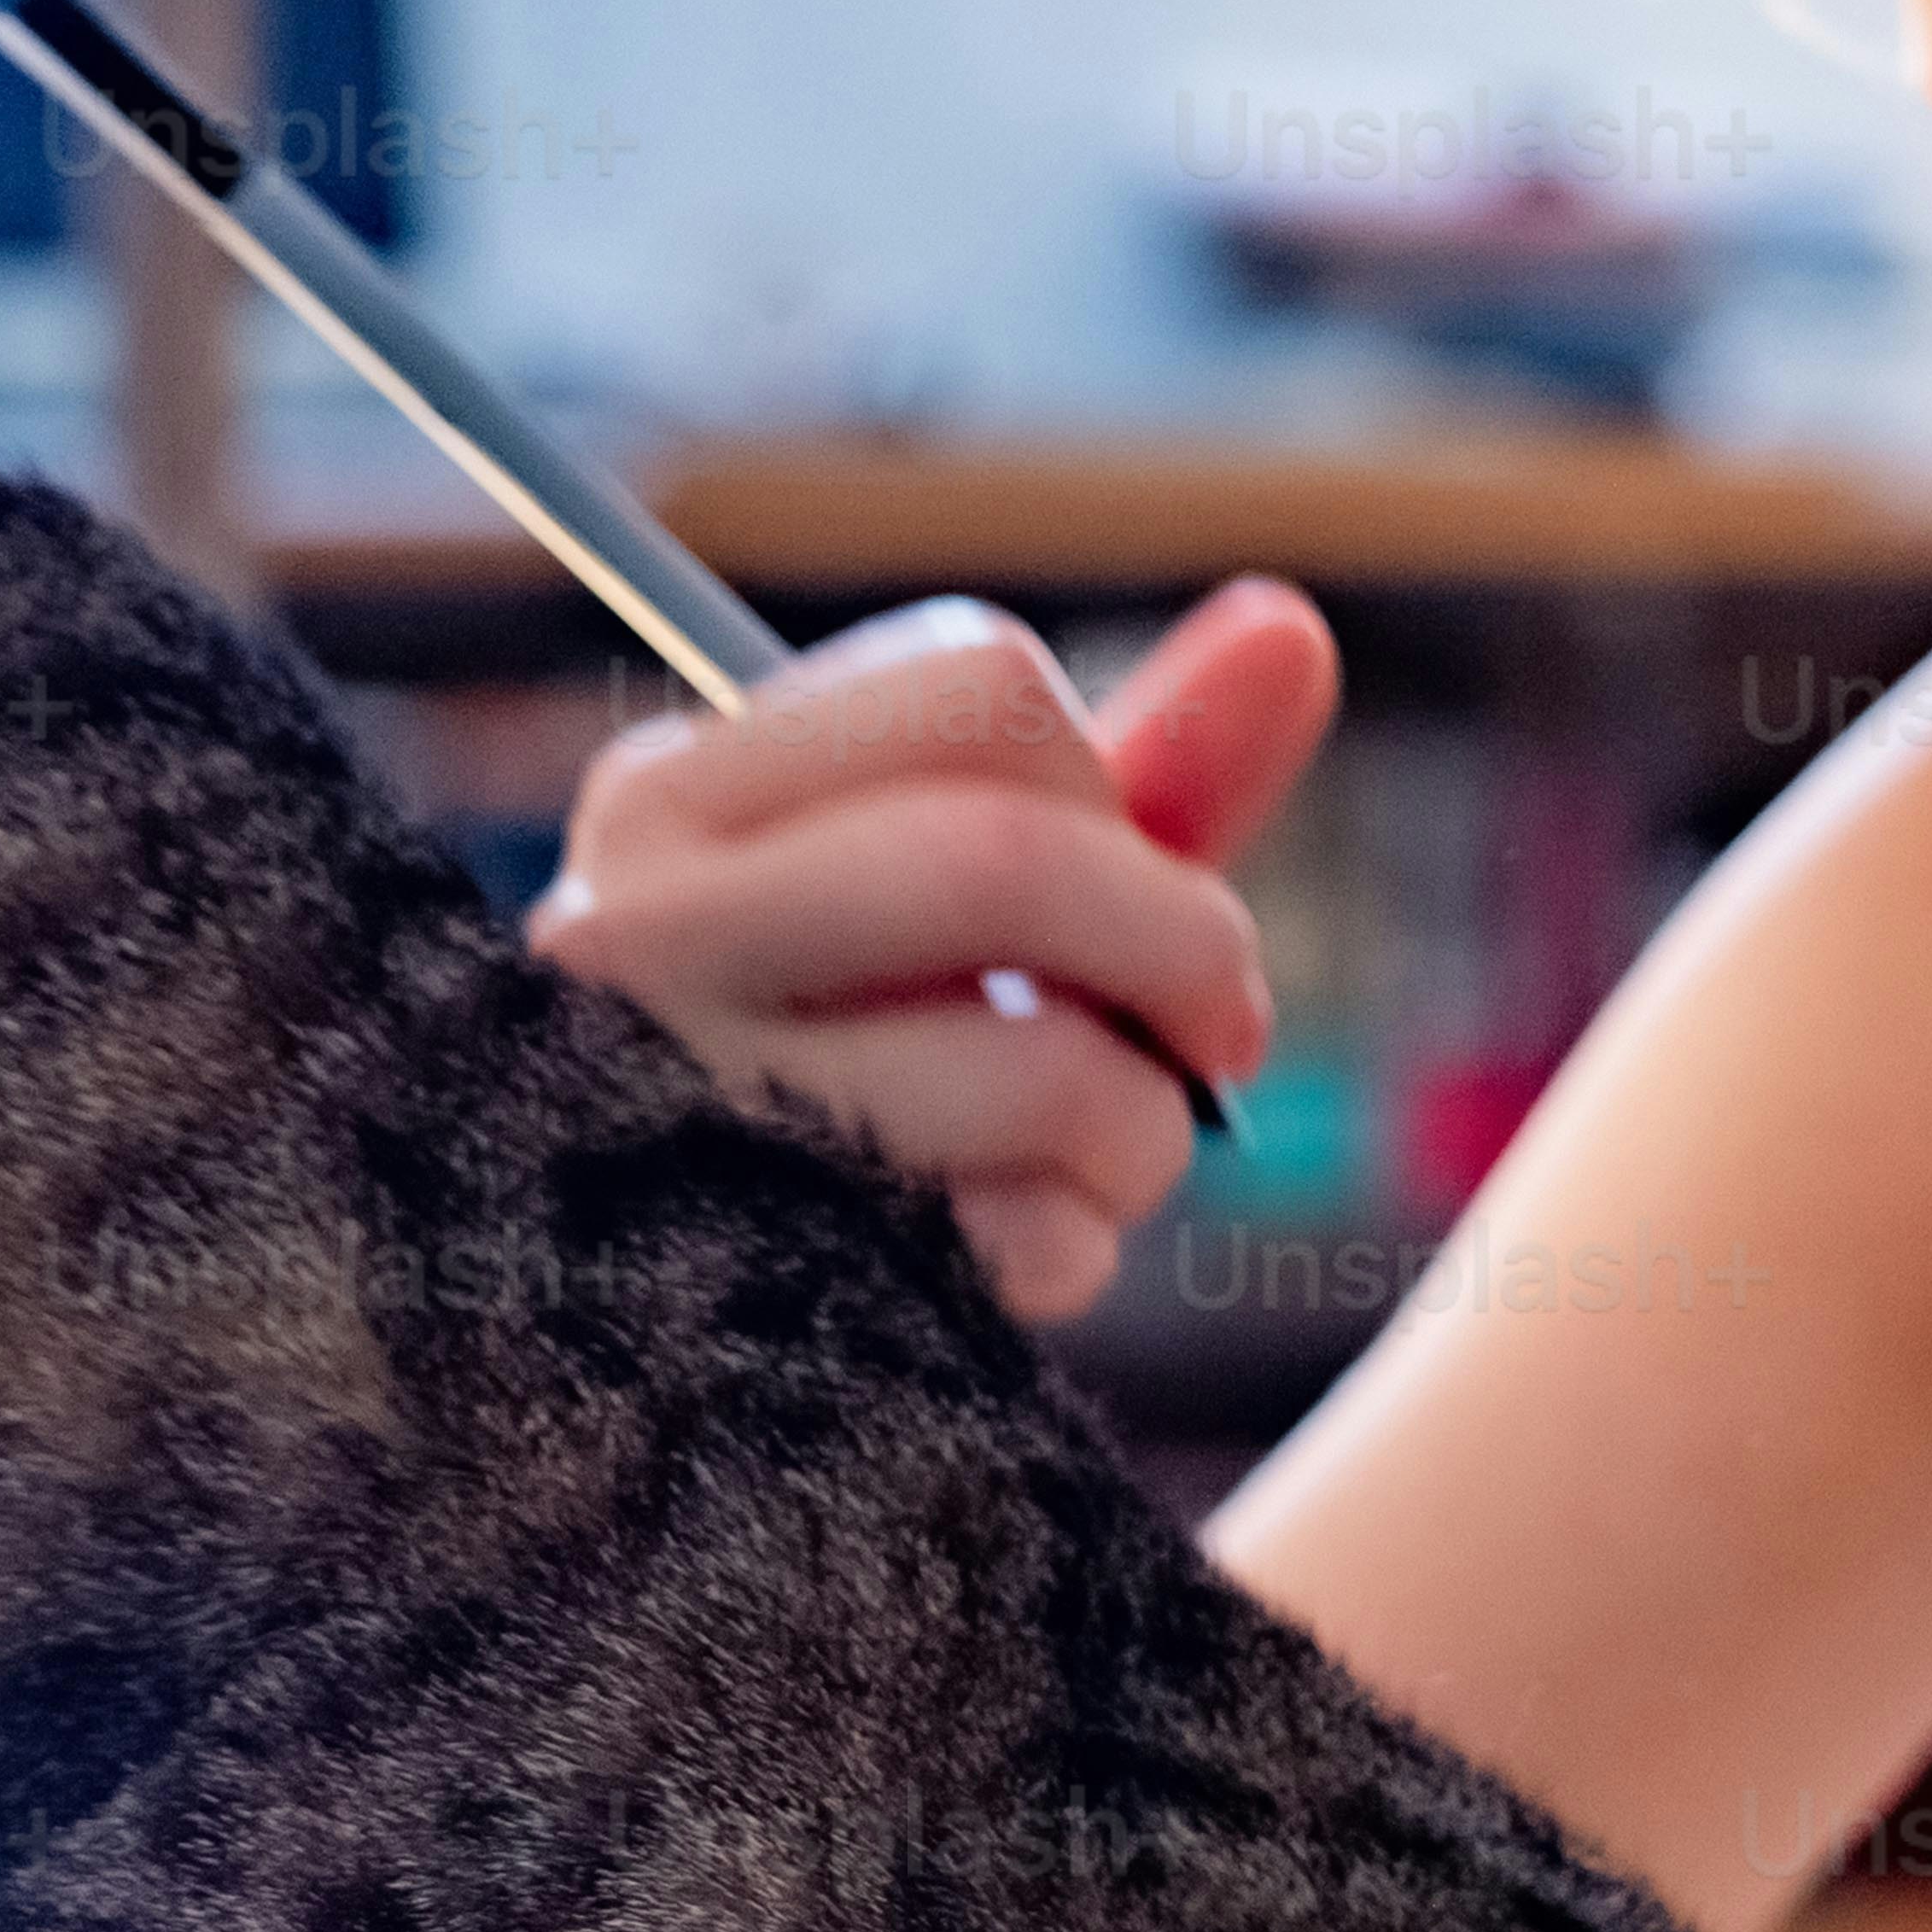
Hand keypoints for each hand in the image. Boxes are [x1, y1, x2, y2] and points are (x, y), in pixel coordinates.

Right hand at [529, 576, 1339, 1320]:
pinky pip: (1014, 1245)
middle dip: (1186, 947)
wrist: (663, 1307)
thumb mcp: (972, 885)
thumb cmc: (856, 1048)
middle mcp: (635, 934)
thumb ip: (1135, 771)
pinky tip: (1027, 1237)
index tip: (1131, 862)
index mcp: (675, 797)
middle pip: (1008, 860)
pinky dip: (1077, 1247)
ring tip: (1111, 1150)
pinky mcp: (761, 1273)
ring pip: (1038, 1065)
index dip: (1110, 782)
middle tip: (1223, 1025)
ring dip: (1147, 1127)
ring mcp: (688, 1110)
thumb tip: (1296, 624)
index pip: (985, 684)